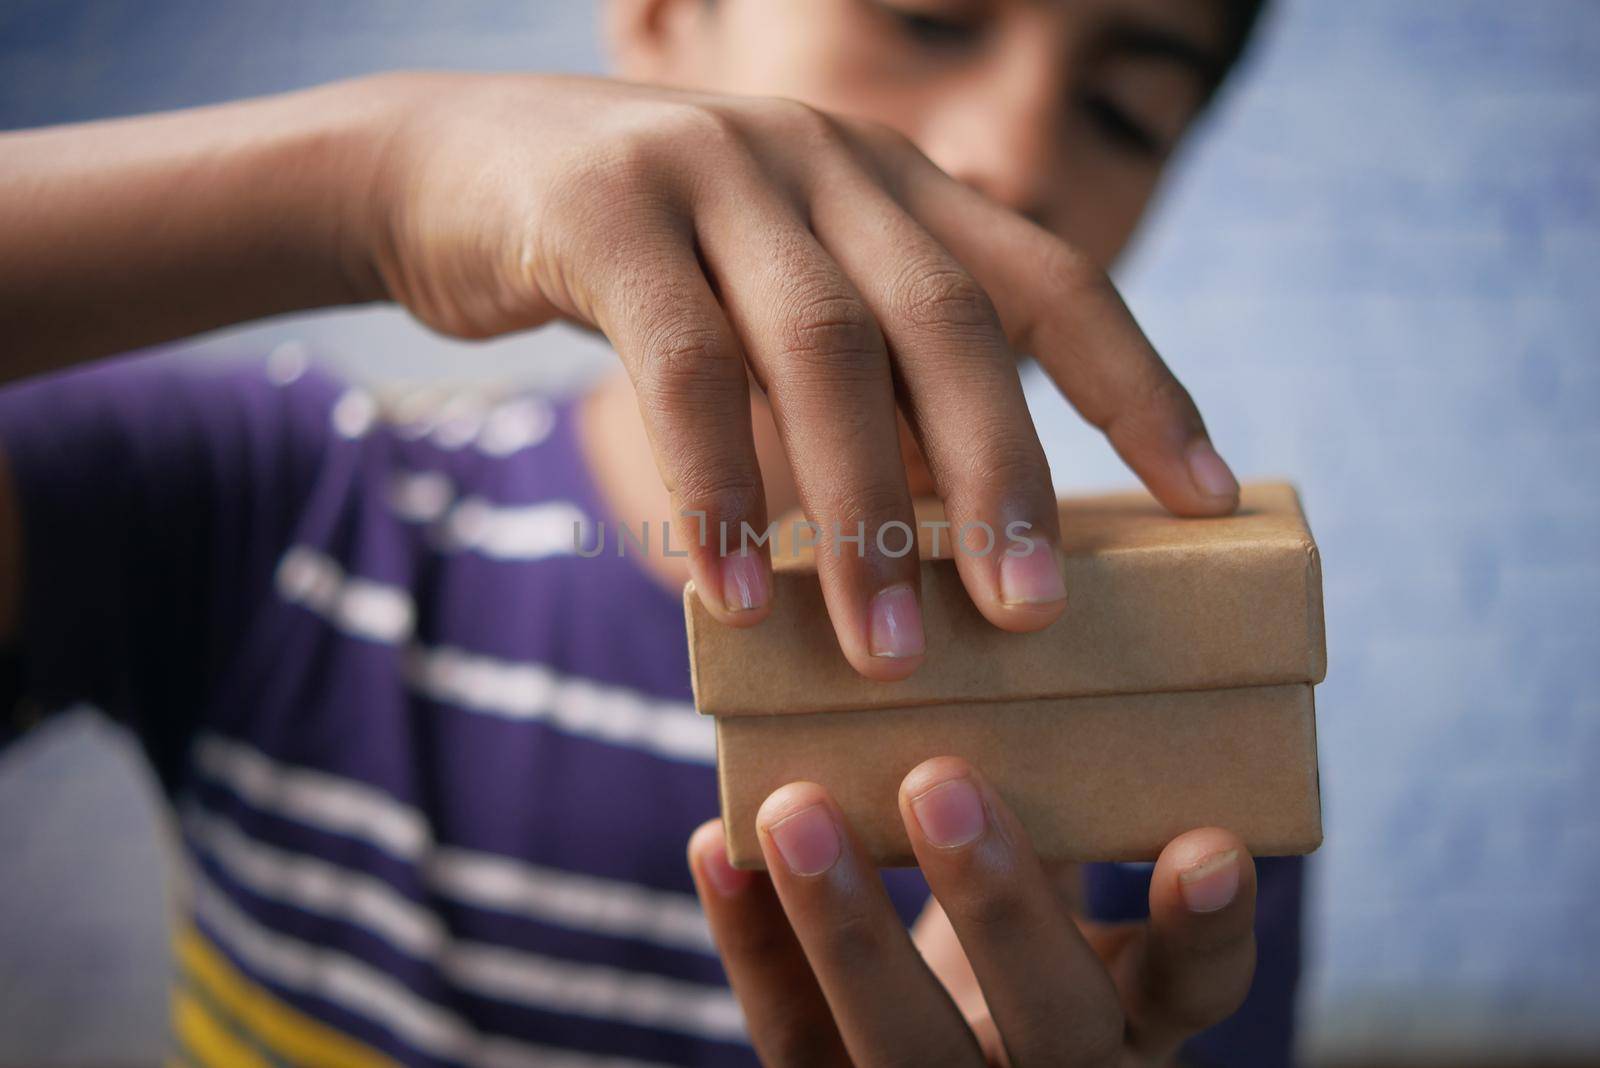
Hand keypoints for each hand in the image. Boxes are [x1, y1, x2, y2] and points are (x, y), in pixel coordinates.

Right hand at [359, 73, 1239, 679]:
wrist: (454, 164)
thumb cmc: (645, 266)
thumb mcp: (776, 298)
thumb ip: (865, 377)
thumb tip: (952, 535)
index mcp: (893, 185)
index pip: (1050, 279)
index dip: (1137, 390)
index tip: (1210, 499)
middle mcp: (827, 161)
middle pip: (949, 322)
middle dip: (1001, 476)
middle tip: (1031, 619)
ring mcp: (716, 169)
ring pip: (822, 348)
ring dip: (863, 512)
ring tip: (888, 653)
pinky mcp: (605, 208)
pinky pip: (679, 364)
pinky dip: (714, 486)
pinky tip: (736, 595)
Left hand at [687, 757, 1255, 1065]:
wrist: (950, 1044)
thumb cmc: (1021, 926)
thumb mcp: (1064, 879)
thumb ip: (1065, 793)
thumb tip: (1045, 604)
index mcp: (1137, 1012)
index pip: (1197, 990)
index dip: (1206, 932)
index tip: (1210, 845)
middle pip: (1049, 1024)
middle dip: (996, 906)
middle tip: (941, 781)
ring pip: (904, 1048)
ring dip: (847, 928)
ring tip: (797, 807)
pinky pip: (793, 1038)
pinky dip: (754, 943)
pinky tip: (721, 848)